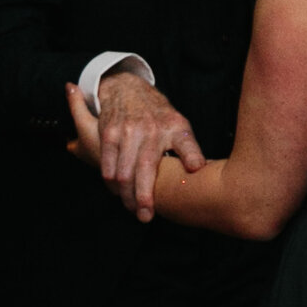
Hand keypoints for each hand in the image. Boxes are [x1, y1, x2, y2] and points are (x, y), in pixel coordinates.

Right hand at [84, 70, 204, 222]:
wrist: (128, 90)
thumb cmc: (159, 115)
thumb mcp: (180, 127)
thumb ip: (190, 148)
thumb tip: (200, 168)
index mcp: (173, 129)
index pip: (183, 150)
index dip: (188, 164)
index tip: (182, 188)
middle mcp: (150, 130)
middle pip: (142, 172)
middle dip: (142, 198)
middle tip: (145, 216)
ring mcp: (127, 132)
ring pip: (122, 173)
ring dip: (125, 194)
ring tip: (132, 207)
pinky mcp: (108, 133)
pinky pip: (107, 166)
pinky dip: (111, 183)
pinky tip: (117, 191)